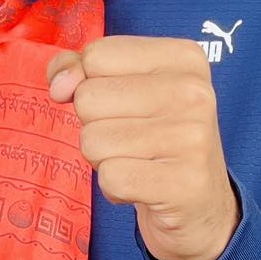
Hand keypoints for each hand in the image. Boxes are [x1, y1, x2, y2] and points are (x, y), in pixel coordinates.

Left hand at [47, 36, 238, 259]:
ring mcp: (193, 137)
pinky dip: (115, 188)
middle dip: (95, 125)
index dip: (89, 83)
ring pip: (93, 140)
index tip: (121, 104)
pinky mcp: (184, 182)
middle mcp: (194, 92)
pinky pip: (110, 177)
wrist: (200, 204)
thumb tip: (60, 85)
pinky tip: (143, 186)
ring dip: (103, 159)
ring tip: (139, 161)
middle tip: (132, 139)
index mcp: (183, 58)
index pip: (97, 55)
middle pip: (89, 98)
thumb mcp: (122, 88)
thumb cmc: (152, 136)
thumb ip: (79, 69)